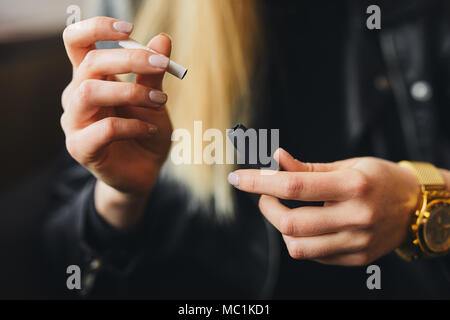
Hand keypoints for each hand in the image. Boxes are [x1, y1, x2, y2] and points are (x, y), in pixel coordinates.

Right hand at [61, 17, 172, 227]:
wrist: (143, 172)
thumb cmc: (145, 131)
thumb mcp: (154, 98)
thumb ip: (153, 73)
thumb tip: (163, 39)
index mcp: (91, 79)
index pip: (76, 42)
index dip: (96, 28)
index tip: (129, 27)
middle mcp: (77, 97)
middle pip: (89, 64)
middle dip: (129, 59)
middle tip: (161, 65)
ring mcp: (75, 124)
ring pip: (89, 93)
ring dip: (131, 91)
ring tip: (161, 101)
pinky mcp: (81, 149)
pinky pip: (105, 129)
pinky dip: (134, 125)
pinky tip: (150, 129)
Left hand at [227, 149, 419, 265]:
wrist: (415, 206)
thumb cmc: (378, 179)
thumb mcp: (347, 165)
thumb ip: (307, 168)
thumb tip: (275, 159)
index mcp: (353, 185)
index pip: (293, 185)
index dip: (259, 182)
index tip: (238, 179)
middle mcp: (355, 216)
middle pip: (291, 223)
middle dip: (267, 208)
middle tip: (266, 195)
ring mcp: (356, 242)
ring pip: (298, 246)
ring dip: (282, 228)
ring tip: (289, 211)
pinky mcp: (356, 258)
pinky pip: (314, 255)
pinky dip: (302, 240)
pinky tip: (310, 225)